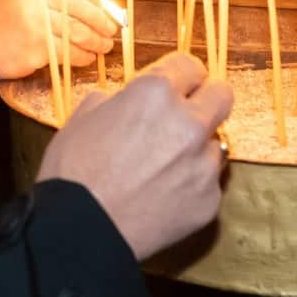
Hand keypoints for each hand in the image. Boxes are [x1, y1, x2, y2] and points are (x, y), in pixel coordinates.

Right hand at [0, 0, 116, 97]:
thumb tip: (90, 5)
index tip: (104, 6)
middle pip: (78, 5)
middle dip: (100, 19)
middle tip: (111, 30)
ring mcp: (33, 19)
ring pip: (76, 30)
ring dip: (95, 40)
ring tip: (104, 46)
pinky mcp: (35, 46)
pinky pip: (68, 51)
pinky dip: (82, 56)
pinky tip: (87, 58)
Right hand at [36, 52, 231, 260]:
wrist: (81, 230)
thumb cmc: (73, 171)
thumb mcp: (81, 118)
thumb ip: (113, 101)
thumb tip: (122, 102)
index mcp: (156, 94)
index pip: (190, 66)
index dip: (180, 75)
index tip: (177, 84)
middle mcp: (189, 123)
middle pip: (222, 95)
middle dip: (206, 100)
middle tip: (185, 115)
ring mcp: (203, 165)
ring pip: (214, 144)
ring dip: (195, 149)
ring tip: (164, 167)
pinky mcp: (209, 201)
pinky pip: (207, 183)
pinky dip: (191, 186)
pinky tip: (163, 196)